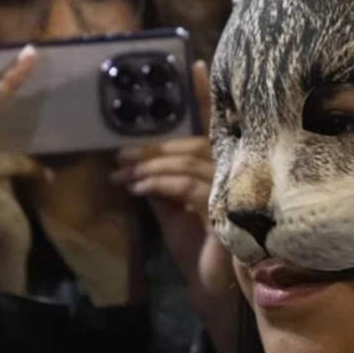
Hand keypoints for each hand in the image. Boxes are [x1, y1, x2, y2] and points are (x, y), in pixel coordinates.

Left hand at [114, 61, 238, 352]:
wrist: (208, 288)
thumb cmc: (194, 247)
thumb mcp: (169, 208)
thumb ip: (158, 182)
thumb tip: (133, 161)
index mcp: (220, 165)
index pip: (212, 125)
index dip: (204, 95)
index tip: (194, 64)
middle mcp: (233, 171)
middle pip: (191, 142)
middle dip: (152, 146)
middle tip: (120, 153)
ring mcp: (233, 189)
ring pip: (187, 162)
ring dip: (149, 166)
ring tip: (122, 173)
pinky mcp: (225, 210)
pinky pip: (188, 187)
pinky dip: (159, 184)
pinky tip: (137, 189)